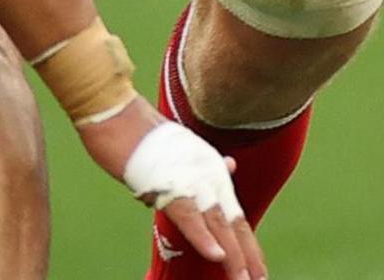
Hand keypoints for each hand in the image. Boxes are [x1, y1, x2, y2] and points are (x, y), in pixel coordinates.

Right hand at [78, 95, 264, 279]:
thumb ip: (209, 165)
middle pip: (234, 225)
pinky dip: (205, 238)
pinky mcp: (171, 188)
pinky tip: (218, 256)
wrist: (124, 119)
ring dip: (232, 256)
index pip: (235, 217)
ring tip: (245, 279)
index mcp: (213, 175)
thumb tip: (231, 166)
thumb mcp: (188, 150)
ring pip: (218, 226)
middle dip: (247, 256)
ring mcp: (193, 184)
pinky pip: (191, 218)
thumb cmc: (149, 136)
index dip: (248, 244)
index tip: (259, 268)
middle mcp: (210, 180)